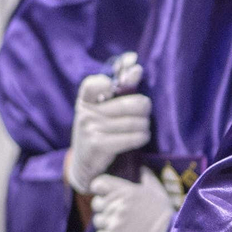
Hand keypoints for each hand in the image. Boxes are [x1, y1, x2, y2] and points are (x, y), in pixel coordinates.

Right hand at [66, 60, 150, 193]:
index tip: (118, 86)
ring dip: (144, 126)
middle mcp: (85, 113)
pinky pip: (131, 137)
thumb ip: (120, 89)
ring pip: (133, 122)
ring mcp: (90, 129)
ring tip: (144, 127)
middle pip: (127, 104)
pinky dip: (141, 137)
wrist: (86, 165)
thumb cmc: (100, 132)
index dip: (108, 82)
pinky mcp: (98, 145)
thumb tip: (137, 67)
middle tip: (146, 112)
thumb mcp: (103, 111)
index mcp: (85, 100)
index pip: (92, 84)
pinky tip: (142, 137)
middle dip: (143, 108)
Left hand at [89, 168, 175, 231]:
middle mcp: (117, 205)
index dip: (99, 189)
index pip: (99, 183)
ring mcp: (113, 223)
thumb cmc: (164, 215)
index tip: (103, 194)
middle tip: (117, 214)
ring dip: (106, 224)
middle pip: (96, 203)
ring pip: (97, 221)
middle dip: (104, 209)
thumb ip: (147, 179)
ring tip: (121, 228)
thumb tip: (142, 169)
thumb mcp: (158, 192)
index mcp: (126, 191)